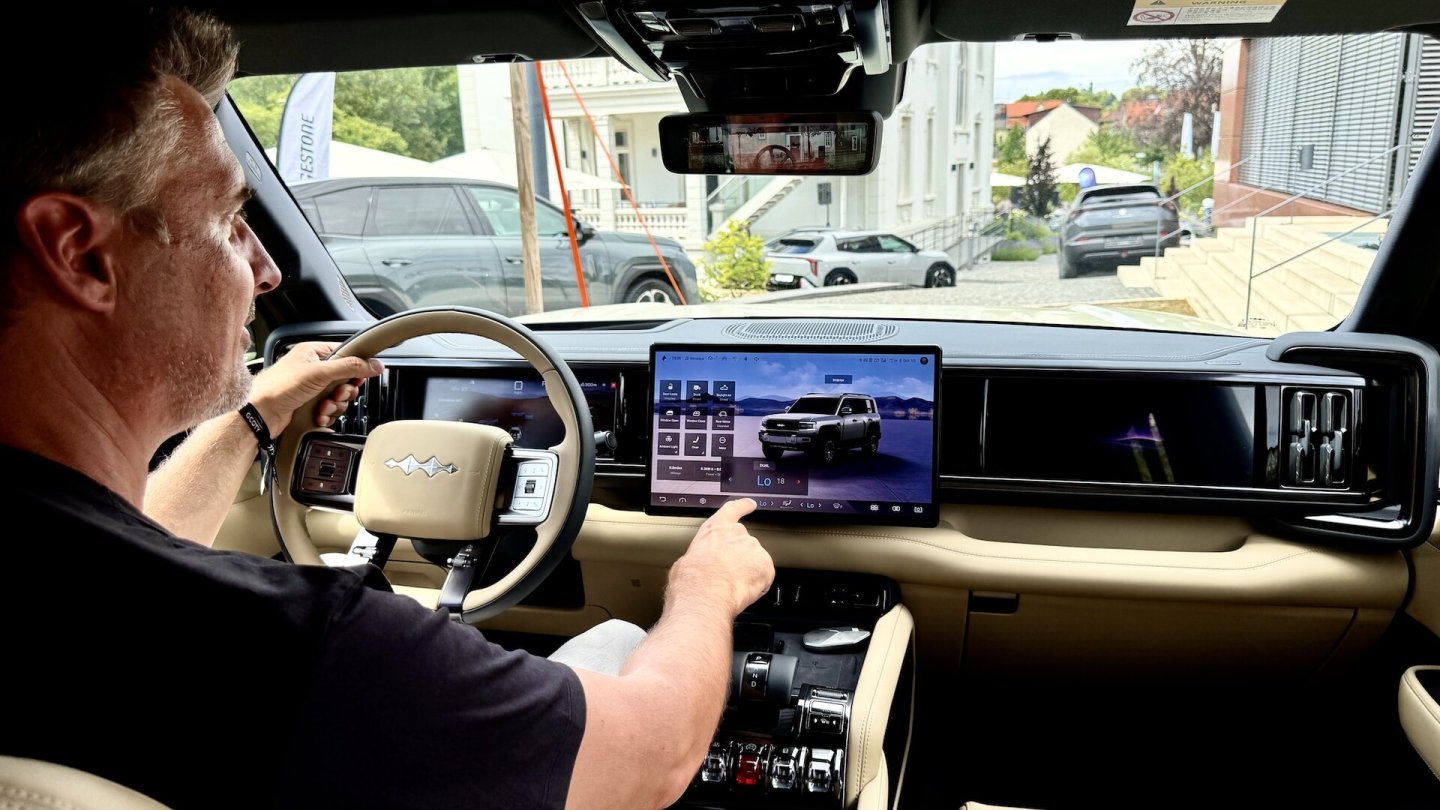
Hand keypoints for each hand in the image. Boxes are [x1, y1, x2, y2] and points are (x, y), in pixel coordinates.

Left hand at [247, 341, 383, 434]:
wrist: (260, 414)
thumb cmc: (279, 386)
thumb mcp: (319, 372)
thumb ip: (350, 367)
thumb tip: (374, 364)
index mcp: (314, 353)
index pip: (346, 354)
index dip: (355, 367)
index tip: (358, 377)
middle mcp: (313, 369)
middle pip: (346, 379)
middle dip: (343, 391)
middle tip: (335, 393)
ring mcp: (312, 388)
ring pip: (339, 398)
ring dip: (334, 406)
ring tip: (322, 406)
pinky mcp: (310, 405)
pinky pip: (330, 411)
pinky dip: (326, 415)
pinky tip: (317, 415)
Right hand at [667, 498, 774, 616]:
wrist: (705, 593)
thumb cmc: (692, 578)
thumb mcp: (686, 559)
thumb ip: (700, 554)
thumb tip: (697, 563)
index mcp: (715, 529)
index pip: (733, 510)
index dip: (743, 506)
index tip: (750, 504)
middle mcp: (737, 534)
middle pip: (744, 543)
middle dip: (740, 557)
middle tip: (728, 574)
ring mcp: (753, 548)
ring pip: (755, 561)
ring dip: (748, 572)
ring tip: (732, 585)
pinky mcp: (766, 565)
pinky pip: (764, 576)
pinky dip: (758, 584)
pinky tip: (742, 591)